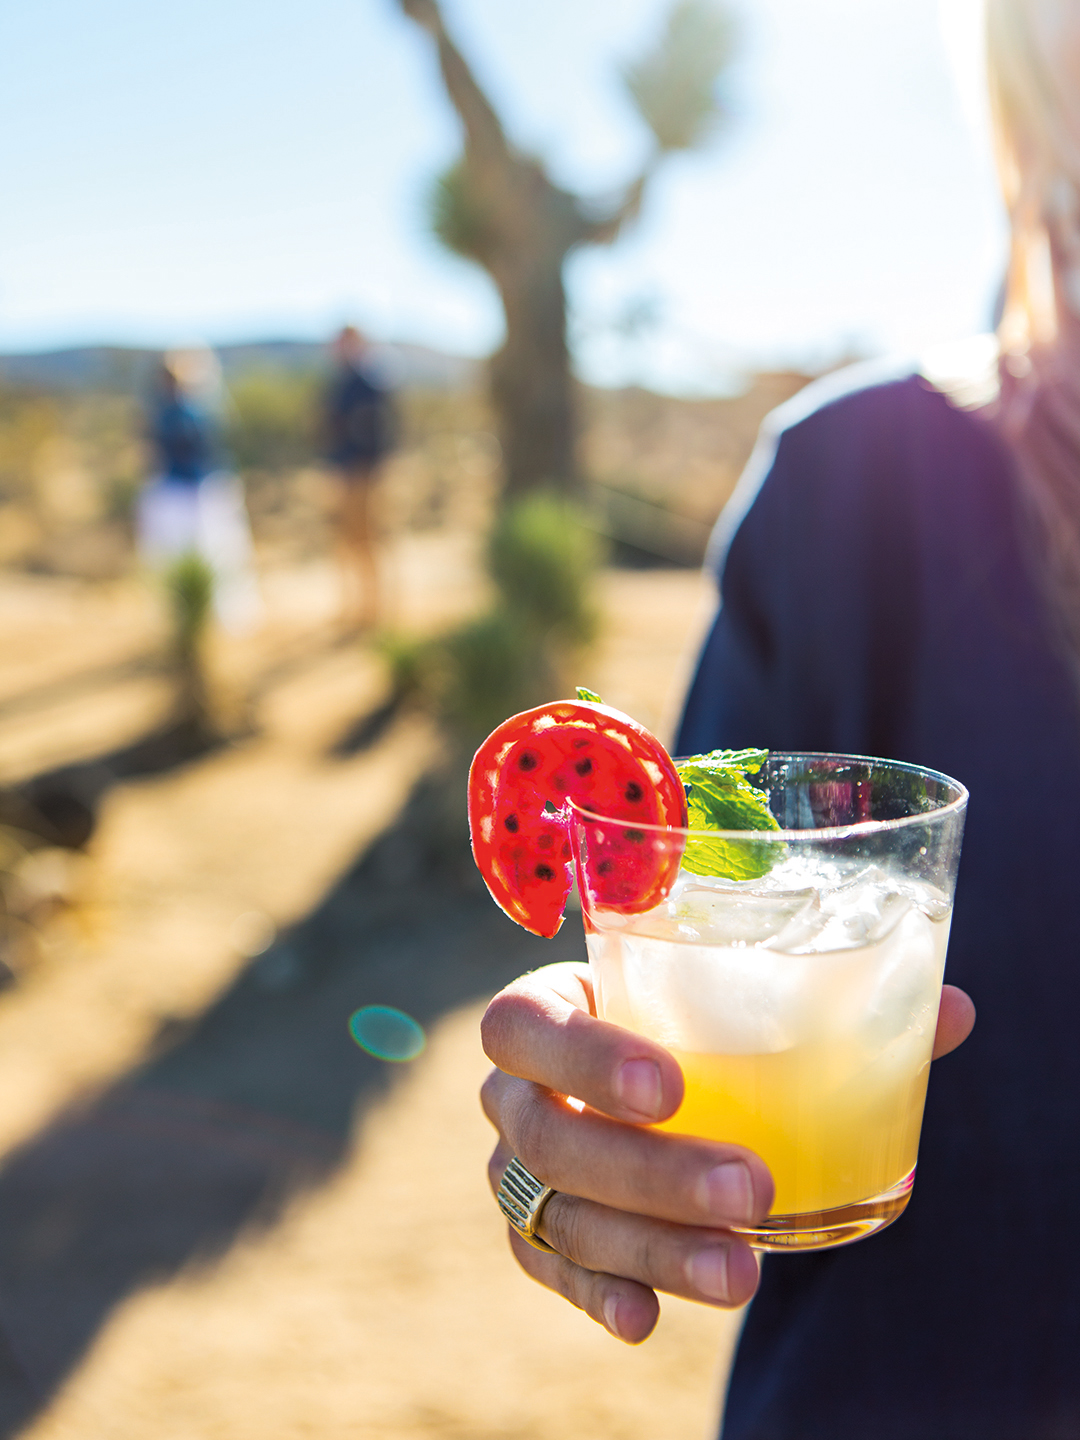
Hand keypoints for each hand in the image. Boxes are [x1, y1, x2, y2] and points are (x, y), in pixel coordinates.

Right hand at [481, 964, 974, 1345]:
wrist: (651, 1086)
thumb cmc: (700, 1030)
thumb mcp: (745, 1006)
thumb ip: (837, 1009)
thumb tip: (955, 1012)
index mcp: (554, 1004)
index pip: (524, 1026)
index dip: (582, 1058)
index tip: (671, 1088)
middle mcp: (518, 1090)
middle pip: (548, 1135)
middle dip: (648, 1171)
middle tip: (750, 1186)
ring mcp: (517, 1167)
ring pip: (556, 1214)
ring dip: (648, 1246)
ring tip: (742, 1271)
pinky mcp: (534, 1232)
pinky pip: (548, 1268)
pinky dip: (596, 1294)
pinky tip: (646, 1319)